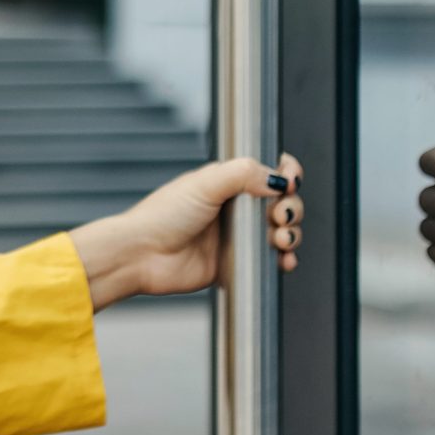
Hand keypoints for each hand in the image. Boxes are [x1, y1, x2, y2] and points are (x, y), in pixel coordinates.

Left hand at [69, 153, 303, 309]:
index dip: (287, 174)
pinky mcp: (236, 263)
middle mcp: (237, 208)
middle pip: (284, 202)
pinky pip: (270, 261)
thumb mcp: (204, 184)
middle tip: (280, 216)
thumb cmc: (162, 216)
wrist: (142, 256)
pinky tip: (284, 260)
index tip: (290, 182)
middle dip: (292, 208)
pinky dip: (284, 260)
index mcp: (229, 182)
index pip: (271, 171)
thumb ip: (243, 173)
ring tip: (281, 239)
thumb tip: (277, 177)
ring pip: (282, 232)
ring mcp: (238, 236)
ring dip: (292, 234)